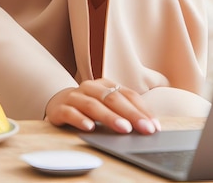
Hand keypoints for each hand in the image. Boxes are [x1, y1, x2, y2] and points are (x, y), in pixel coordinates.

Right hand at [44, 79, 161, 134]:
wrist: (58, 102)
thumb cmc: (89, 106)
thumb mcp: (107, 106)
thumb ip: (123, 112)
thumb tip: (147, 127)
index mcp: (105, 85)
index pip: (127, 94)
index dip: (142, 110)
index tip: (154, 126)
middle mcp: (90, 88)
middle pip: (112, 99)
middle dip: (131, 114)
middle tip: (144, 128)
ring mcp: (74, 97)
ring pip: (93, 105)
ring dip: (109, 117)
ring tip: (124, 128)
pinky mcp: (60, 109)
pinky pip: (70, 113)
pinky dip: (80, 120)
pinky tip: (90, 128)